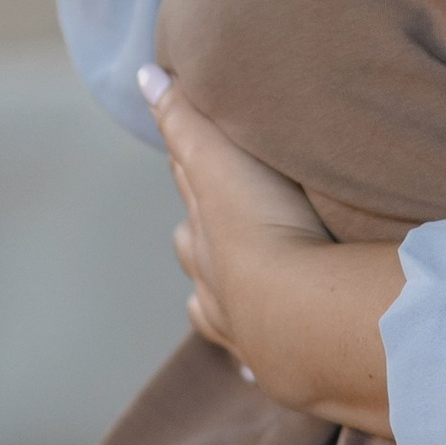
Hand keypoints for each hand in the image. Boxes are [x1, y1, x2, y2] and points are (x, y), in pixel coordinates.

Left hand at [148, 65, 402, 434]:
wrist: (301, 319)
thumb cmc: (262, 231)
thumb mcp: (222, 161)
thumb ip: (186, 120)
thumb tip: (144, 75)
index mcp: (203, 231)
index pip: (192, 192)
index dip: (192, 171)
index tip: (192, 159)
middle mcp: (212, 281)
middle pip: (197, 253)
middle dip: (202, 239)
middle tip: (219, 226)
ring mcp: (238, 326)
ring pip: (215, 308)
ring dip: (221, 298)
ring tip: (234, 293)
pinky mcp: (271, 365)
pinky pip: (252, 364)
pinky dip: (250, 361)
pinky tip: (251, 368)